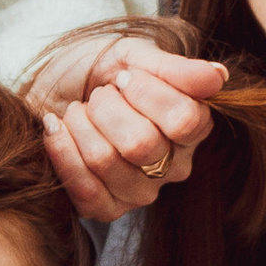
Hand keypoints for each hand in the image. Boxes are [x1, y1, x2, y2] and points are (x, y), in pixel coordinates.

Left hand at [30, 33, 225, 217]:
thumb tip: (218, 76)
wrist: (47, 89)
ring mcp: (141, 192)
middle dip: (106, 108)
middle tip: (98, 95)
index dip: (148, 93)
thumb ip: (173, 68)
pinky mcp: (107, 209)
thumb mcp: (131, 56)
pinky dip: (62, 150)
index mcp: (191, 127)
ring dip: (80, 125)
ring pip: (107, 162)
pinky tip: (56, 129)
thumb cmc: (93, 71)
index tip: (123, 76)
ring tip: (76, 111)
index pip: (186, 120)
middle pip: (142, 144)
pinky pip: (85, 189)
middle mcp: (173, 165)